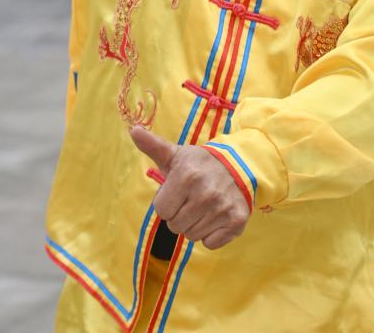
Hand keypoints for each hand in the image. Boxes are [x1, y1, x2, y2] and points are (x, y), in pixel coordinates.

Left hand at [130, 126, 249, 249]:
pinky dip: (211, 234)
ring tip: (205, 205)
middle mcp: (206, 194)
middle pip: (175, 226)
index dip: (167, 201)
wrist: (239, 165)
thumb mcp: (176, 154)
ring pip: (192, 236)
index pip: (161, 210)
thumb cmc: (200, 163)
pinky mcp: (236, 222)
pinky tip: (217, 216)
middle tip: (192, 198)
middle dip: (180, 214)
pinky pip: (210, 244)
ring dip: (195, 224)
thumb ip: (153, 145)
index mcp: (187, 176)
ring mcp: (223, 209)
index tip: (179, 190)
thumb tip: (134, 130)